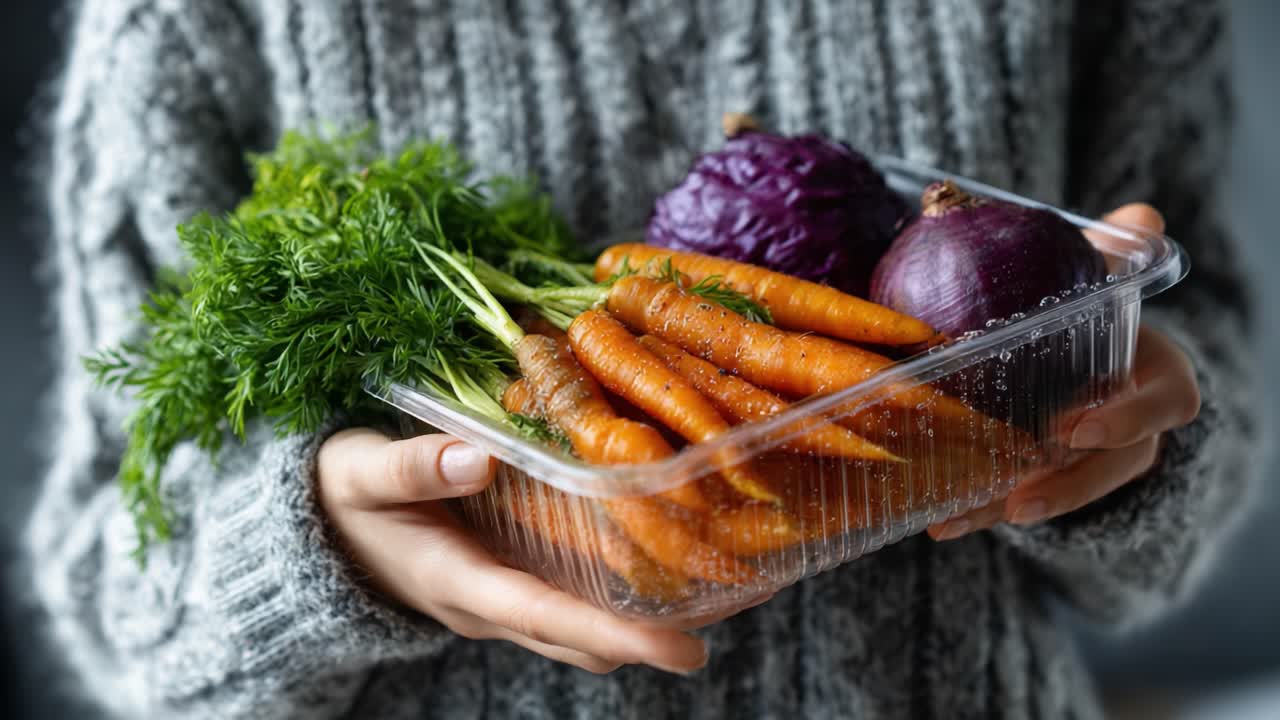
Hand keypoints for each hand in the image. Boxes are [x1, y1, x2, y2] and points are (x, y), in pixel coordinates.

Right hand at [317, 428, 710, 673]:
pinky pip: (571, 599)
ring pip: (582, 625)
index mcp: (457, 582)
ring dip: (642, 618)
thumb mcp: (361, 472)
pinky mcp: (508, 580)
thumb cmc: (342, 496)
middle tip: (734, 602)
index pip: (548, 617)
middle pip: (582, 635)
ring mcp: (501, 598)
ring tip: (717, 581)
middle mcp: (489, 603)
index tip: (683, 647)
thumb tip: (479, 456)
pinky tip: (658, 553)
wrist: (320, 527)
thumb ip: (412, 467)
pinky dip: (617, 591)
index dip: (617, 635)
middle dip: (652, 635)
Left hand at [928, 204, 1200, 540]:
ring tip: (961, 516)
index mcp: (1154, 376)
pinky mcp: (1047, 479)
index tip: (1077, 427)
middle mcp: (1129, 427)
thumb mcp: (1100, 279)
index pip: (1169, 404)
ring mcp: (1089, 461)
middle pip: (1112, 468)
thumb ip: (1115, 252)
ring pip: (1061, 494)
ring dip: (1012, 507)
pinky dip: (979, 514)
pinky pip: (1018, 502)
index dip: (1128, 420)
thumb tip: (1144, 217)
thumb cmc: (1089, 312)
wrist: (1071, 353)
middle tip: (1019, 494)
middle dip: (1066, 486)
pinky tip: (938, 523)